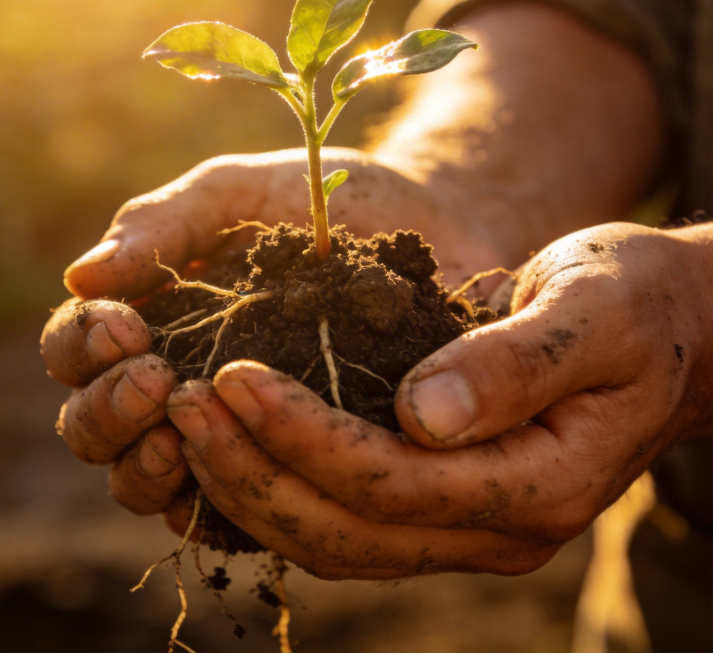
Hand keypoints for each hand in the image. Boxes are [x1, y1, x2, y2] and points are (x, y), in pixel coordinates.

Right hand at [41, 147, 508, 519]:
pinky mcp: (289, 463)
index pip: (78, 351)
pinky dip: (217, 503)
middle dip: (107, 411)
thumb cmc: (325, 203)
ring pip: (149, 483)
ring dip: (146, 468)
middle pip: (97, 428)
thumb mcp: (241, 192)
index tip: (126, 325)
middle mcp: (178, 383)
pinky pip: (233, 510)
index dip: (83, 347)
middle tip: (154, 378)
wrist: (429, 224)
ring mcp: (231, 432)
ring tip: (182, 428)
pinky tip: (244, 473)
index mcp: (155, 319)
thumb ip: (165, 222)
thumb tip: (79, 276)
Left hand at [162, 222, 711, 577]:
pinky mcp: (445, 504)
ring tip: (187, 423)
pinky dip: (280, 491)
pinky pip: (347, 522)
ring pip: (339, 539)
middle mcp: (501, 527)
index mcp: (542, 482)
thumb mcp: (591, 309)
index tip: (231, 376)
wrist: (662, 329)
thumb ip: (517, 363)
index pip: (395, 481)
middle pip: (351, 528)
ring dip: (253, 487)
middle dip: (255, 469)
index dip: (304, 434)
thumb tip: (425, 412)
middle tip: (180, 403)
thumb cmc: (632, 302)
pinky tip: (232, 446)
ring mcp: (470, 526)